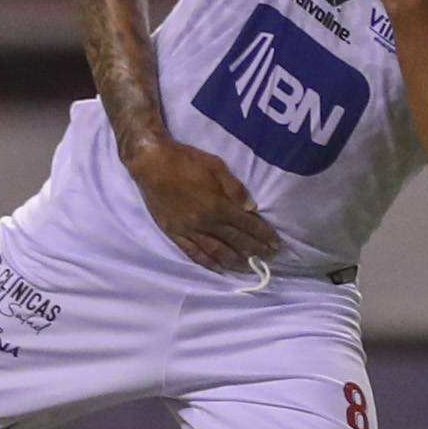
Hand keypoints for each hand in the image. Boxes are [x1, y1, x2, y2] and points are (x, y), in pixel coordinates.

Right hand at [125, 136, 277, 274]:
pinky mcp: (174, 232)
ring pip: (216, 251)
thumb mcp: (215, 165)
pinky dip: (207, 262)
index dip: (263, 235)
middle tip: (269, 257)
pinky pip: (193, 252)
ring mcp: (188, 230)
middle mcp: (205, 222)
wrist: (151, 163)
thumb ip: (234, 188)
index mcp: (218, 205)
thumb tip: (251, 208)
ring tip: (248, 268)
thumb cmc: (185, 160)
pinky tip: (218, 268)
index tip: (276, 243)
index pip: (247, 224)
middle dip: (255, 249)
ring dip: (234, 261)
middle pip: (235, 240)